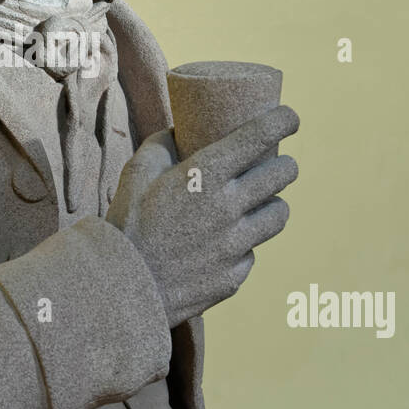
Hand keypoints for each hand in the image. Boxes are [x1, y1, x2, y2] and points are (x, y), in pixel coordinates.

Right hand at [106, 105, 299, 327]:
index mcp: (204, 176)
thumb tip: (180, 131)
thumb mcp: (135, 173)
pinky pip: (252, 253)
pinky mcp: (234, 277)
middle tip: (276, 164)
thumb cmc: (125, 226)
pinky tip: (223, 244)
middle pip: (283, 174)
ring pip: (279, 215)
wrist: (119, 289)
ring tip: (257, 204)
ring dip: (272, 204)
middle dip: (284, 164)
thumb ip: (162, 144)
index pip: (260, 137)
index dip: (283, 121)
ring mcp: (235, 245)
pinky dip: (243, 245)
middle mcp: (228, 208)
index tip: (289, 118)